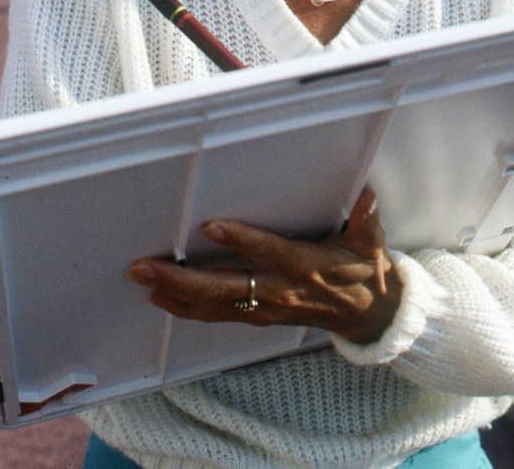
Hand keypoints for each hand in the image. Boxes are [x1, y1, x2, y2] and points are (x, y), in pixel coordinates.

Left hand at [126, 187, 401, 343]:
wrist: (366, 316)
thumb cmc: (363, 270)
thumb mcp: (371, 242)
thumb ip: (366, 219)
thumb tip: (367, 197)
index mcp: (306, 267)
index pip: (270, 254)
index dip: (242, 241)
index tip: (211, 226)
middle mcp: (279, 291)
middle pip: (226, 289)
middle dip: (182, 279)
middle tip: (146, 266)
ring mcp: (265, 308)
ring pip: (214, 305)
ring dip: (175, 294)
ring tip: (142, 278)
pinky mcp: (257, 316)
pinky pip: (216, 315)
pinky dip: (185, 309)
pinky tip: (159, 298)